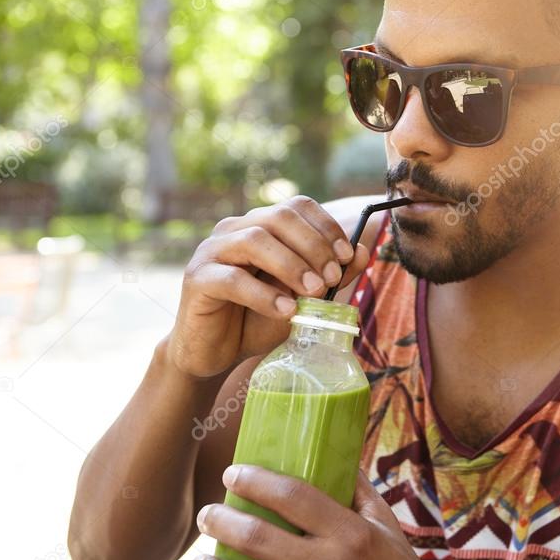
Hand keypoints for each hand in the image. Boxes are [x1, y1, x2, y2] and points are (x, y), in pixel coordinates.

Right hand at [168, 196, 370, 378]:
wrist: (216, 353)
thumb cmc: (258, 319)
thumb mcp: (302, 297)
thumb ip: (330, 274)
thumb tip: (362, 252)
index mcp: (260, 225)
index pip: (296, 206)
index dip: (325, 227)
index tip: (347, 256)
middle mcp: (234, 230)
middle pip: (279, 218)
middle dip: (313, 245)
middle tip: (333, 277)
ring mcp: (212, 252)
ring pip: (255, 241)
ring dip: (292, 265)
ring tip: (315, 292)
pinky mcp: (197, 280)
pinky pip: (232, 279)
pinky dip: (264, 295)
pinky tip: (286, 311)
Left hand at [193, 465, 419, 559]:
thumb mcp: (386, 526)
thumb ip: (360, 491)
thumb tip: (334, 451)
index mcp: (352, 533)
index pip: (296, 497)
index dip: (258, 482)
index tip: (233, 472)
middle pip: (263, 539)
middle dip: (226, 521)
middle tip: (209, 510)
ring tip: (202, 552)